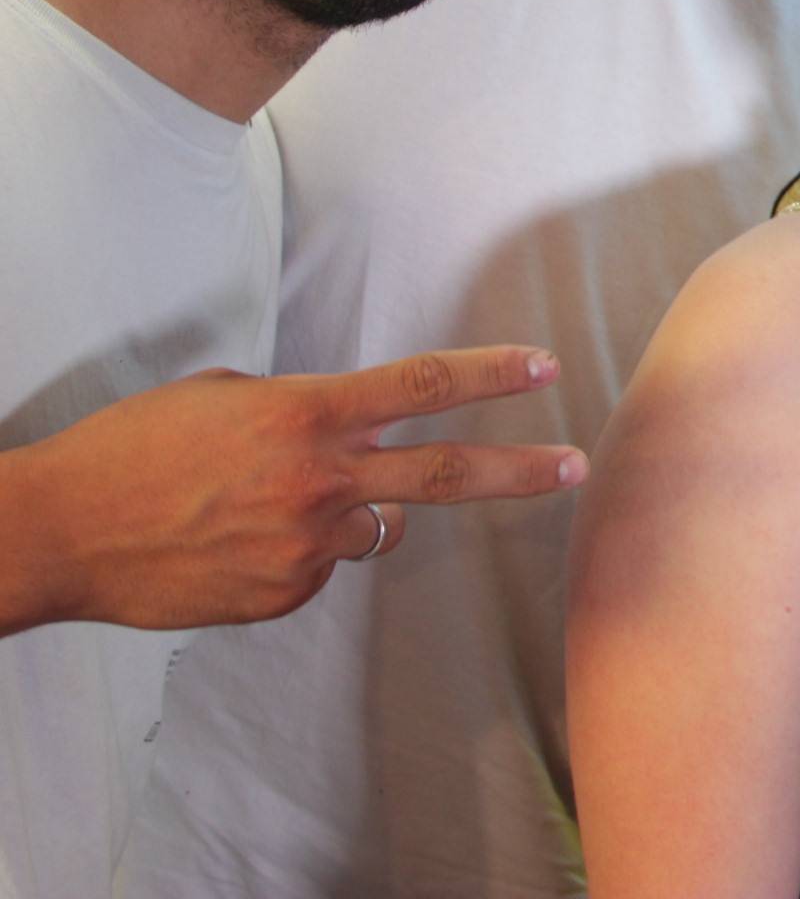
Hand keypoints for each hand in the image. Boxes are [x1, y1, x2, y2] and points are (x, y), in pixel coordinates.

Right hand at [1, 347, 587, 633]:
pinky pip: (315, 569)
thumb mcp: (224, 398)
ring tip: (256, 506)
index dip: (491, 375)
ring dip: (341, 514)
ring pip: (368, 528)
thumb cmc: (132, 450)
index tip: (545, 367)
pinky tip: (229, 545)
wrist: (59, 533)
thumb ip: (300, 410)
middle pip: (445, 475)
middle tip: (576, 466)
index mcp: (305, 415)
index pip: (423, 386)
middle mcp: (319, 481)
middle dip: (520, 470)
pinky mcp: (283, 597)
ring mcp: (305, 547)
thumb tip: (340, 432)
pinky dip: (289, 554)